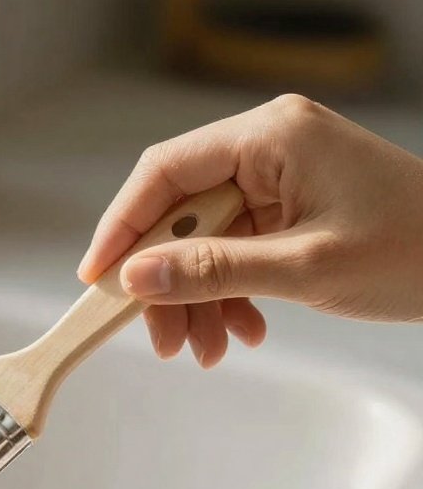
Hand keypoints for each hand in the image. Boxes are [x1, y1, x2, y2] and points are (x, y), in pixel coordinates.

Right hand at [78, 94, 422, 367]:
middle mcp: (267, 147)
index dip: (121, 227)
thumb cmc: (415, 249)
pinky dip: (230, 292)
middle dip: (167, 281)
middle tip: (163, 340)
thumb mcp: (303, 267)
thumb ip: (212, 271)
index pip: (164, 173)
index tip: (97, 280)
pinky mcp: (291, 206)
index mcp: (269, 137)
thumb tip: (134, 278)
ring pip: (206, 239)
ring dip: (198, 297)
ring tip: (207, 351)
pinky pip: (237, 249)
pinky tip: (244, 330)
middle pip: (181, 213)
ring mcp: (279, 177)